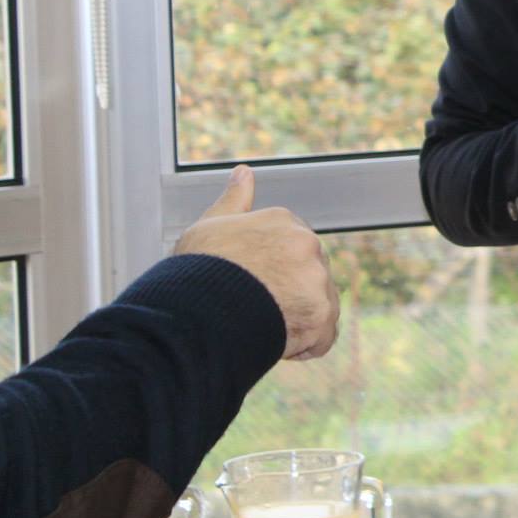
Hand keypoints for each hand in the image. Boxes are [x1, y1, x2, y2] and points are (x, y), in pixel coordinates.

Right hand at [173, 166, 339, 361]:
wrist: (194, 312)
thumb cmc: (196, 271)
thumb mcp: (210, 226)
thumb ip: (234, 200)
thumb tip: (244, 172)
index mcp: (284, 221)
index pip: (291, 250)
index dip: (269, 274)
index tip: (247, 287)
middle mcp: (307, 244)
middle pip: (306, 278)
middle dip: (285, 296)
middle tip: (252, 310)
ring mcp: (317, 279)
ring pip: (317, 306)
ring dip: (295, 321)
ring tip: (260, 327)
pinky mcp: (322, 314)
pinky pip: (323, 336)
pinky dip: (304, 346)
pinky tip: (275, 344)